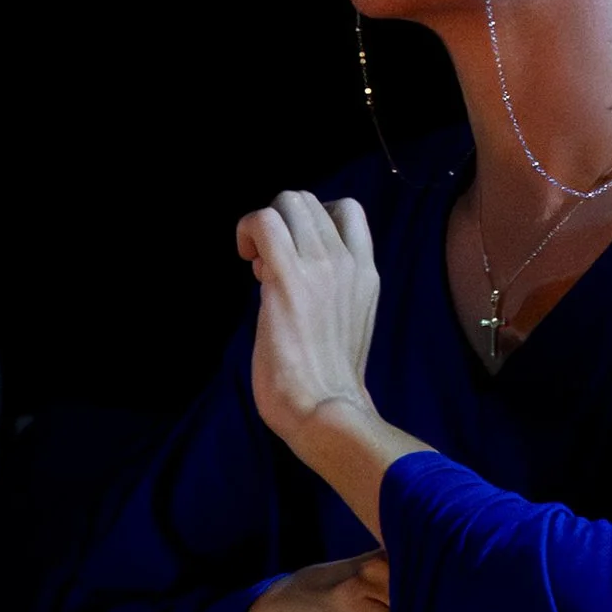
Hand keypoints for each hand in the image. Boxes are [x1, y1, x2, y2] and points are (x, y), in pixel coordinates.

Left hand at [237, 189, 378, 448]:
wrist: (326, 410)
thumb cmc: (329, 382)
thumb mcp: (348, 325)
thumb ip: (333, 295)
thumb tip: (296, 280)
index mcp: (366, 274)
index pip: (347, 212)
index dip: (312, 222)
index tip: (295, 256)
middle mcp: (348, 262)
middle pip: (311, 201)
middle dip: (283, 222)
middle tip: (269, 263)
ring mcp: (321, 267)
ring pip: (289, 202)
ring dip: (264, 224)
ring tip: (257, 262)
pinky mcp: (288, 280)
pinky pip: (264, 221)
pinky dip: (247, 230)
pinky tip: (245, 258)